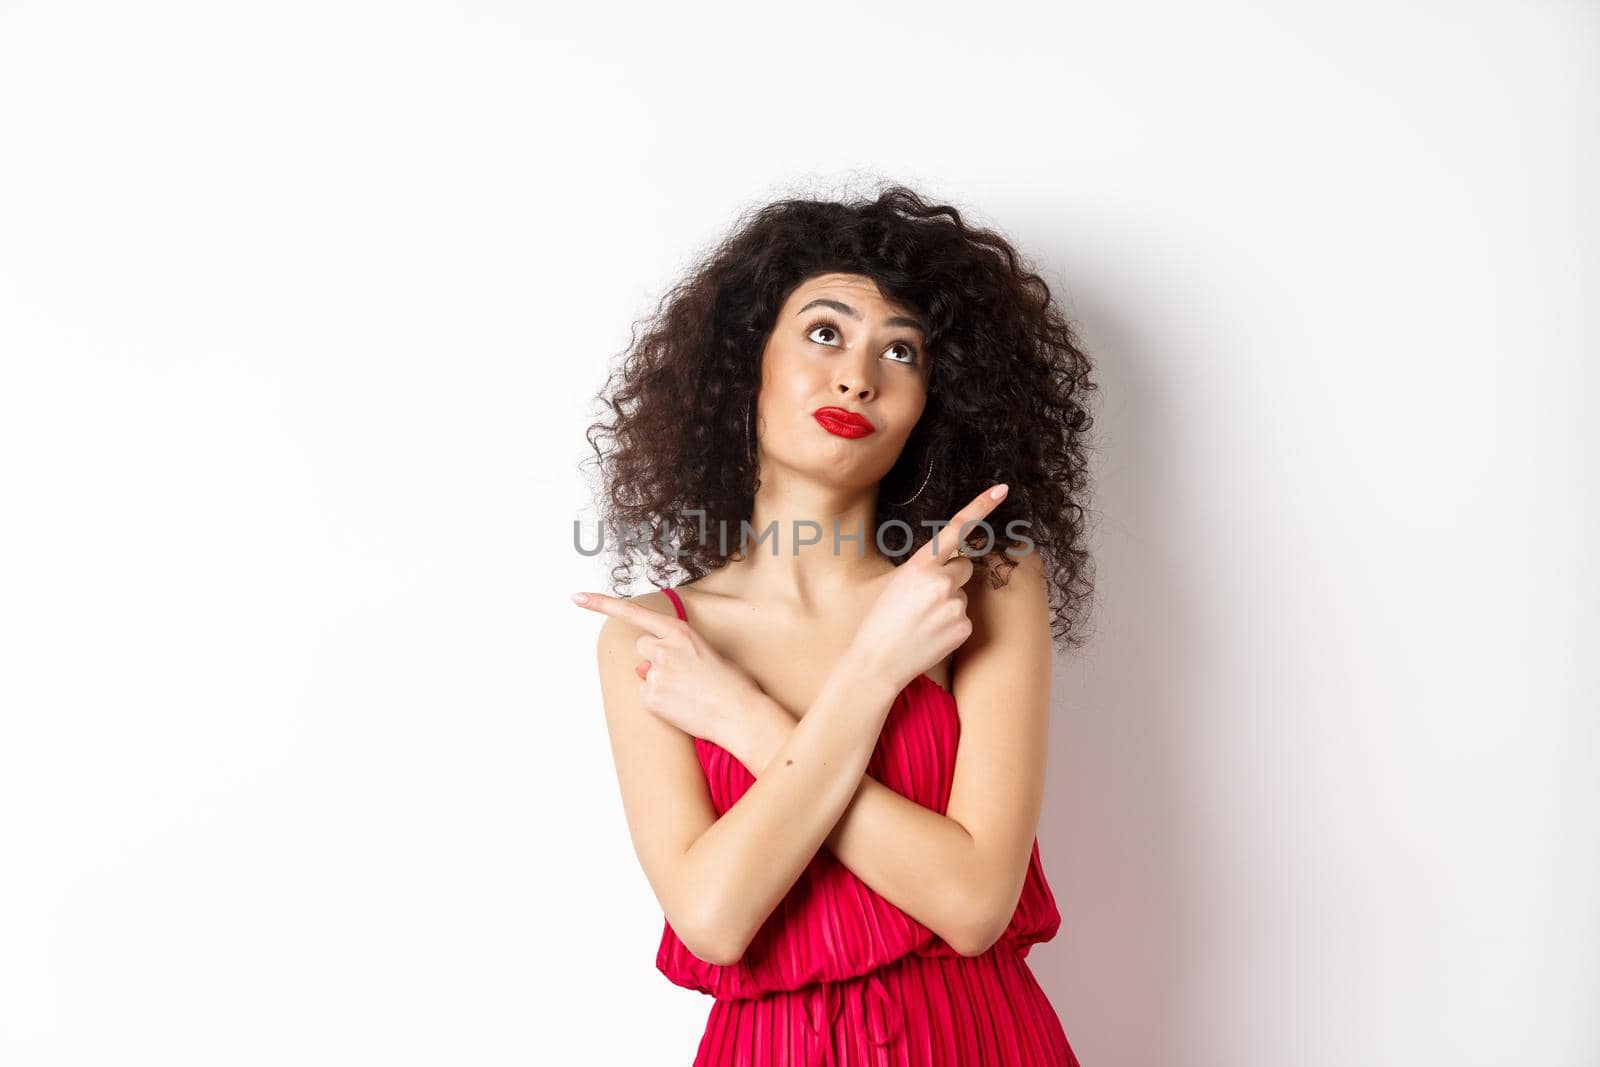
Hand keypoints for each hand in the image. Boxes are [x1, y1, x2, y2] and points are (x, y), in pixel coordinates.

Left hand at [570, 590, 770, 757]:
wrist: (740, 715)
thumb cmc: (731, 684)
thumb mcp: (705, 653)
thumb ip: (674, 650)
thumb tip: (643, 667)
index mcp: (680, 631)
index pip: (634, 613)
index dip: (601, 604)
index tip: (576, 597)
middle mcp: (663, 648)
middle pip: (642, 648)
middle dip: (655, 658)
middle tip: (684, 674)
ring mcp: (655, 673)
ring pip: (644, 673)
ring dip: (659, 681)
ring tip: (688, 692)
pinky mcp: (650, 697)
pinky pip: (646, 696)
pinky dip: (660, 702)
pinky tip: (682, 706)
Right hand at [850, 483, 1010, 692]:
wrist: (878, 661)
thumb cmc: (882, 620)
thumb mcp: (896, 582)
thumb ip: (925, 568)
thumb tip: (952, 564)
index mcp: (921, 564)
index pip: (955, 529)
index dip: (981, 507)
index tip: (1002, 489)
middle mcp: (941, 580)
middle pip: (964, 566)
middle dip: (951, 577)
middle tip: (923, 599)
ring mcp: (954, 604)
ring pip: (963, 594)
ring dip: (949, 604)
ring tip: (922, 621)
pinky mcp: (963, 627)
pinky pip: (965, 618)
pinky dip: (952, 626)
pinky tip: (931, 635)